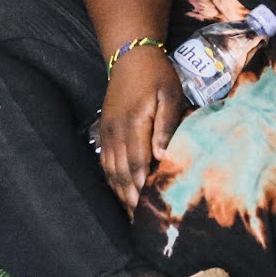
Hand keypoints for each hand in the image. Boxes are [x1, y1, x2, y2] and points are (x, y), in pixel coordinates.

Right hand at [96, 46, 185, 211]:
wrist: (130, 55)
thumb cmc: (156, 75)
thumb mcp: (170, 95)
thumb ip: (166, 125)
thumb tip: (161, 155)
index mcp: (133, 124)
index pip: (136, 163)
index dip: (141, 187)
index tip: (148, 209)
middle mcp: (116, 131)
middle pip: (121, 171)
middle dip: (129, 196)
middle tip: (140, 221)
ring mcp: (107, 130)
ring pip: (110, 168)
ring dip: (120, 190)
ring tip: (130, 212)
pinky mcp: (105, 129)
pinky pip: (105, 159)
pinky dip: (111, 178)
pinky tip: (119, 190)